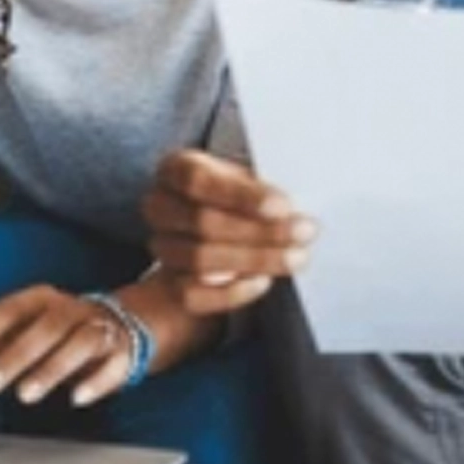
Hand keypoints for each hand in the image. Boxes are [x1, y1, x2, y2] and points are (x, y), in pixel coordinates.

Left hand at [0, 285, 138, 406]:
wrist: (121, 325)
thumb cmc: (59, 331)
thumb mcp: (25, 330)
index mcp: (44, 300)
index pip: (12, 309)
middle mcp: (74, 310)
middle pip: (48, 326)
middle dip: (16, 355)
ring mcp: (102, 330)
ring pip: (81, 343)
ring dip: (53, 368)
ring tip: (25, 394)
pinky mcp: (123, 354)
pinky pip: (113, 365)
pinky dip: (97, 381)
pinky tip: (78, 398)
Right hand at [142, 150, 316, 315]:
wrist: (220, 225)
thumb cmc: (240, 194)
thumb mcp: (250, 178)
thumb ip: (262, 191)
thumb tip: (287, 214)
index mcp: (176, 169)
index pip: (198, 180)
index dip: (241, 196)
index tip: (283, 206)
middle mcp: (159, 206)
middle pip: (203, 222)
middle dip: (260, 231)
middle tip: (304, 233)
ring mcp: (161, 246)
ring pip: (200, 260)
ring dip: (254, 260)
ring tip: (295, 257)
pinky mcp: (169, 283)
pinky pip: (194, 295)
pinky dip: (232, 292)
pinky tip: (263, 281)